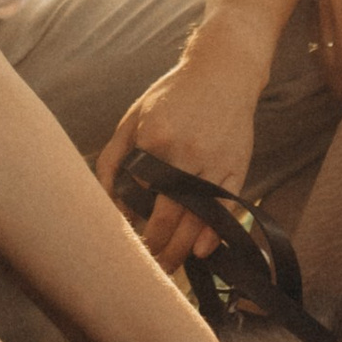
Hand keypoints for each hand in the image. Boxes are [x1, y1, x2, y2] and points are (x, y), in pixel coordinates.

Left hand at [95, 31, 267, 271]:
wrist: (223, 72)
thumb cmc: (171, 97)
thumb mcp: (133, 119)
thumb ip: (112, 159)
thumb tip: (103, 202)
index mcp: (155, 140)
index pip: (137, 196)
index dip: (130, 224)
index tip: (124, 244)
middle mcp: (186, 153)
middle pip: (167, 216)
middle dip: (154, 247)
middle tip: (145, 266)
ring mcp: (215, 162)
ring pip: (196, 218)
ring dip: (181, 250)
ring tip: (168, 268)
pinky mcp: (238, 166)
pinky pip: (227, 208)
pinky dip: (215, 234)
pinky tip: (201, 253)